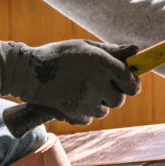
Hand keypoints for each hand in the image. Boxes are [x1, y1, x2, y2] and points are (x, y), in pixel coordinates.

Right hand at [0, 39, 139, 124]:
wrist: (27, 72)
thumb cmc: (60, 55)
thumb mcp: (86, 47)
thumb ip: (113, 51)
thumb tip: (137, 51)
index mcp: (101, 64)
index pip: (130, 80)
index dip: (132, 83)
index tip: (129, 82)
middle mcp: (96, 84)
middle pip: (119, 100)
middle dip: (113, 94)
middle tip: (100, 85)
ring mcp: (85, 101)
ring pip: (105, 110)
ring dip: (99, 103)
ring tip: (82, 89)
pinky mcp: (74, 114)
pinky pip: (89, 118)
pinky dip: (85, 111)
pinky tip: (73, 98)